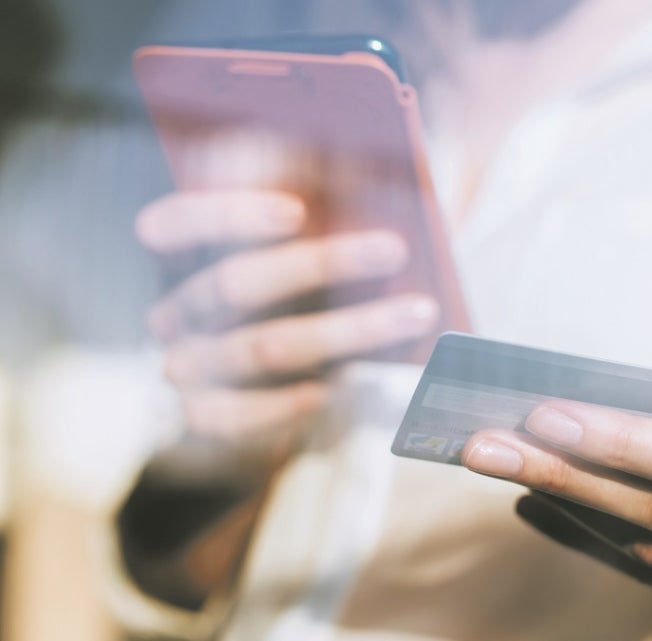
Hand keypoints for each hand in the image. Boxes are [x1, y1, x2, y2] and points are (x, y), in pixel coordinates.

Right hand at [137, 188, 439, 441]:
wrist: (260, 400)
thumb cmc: (296, 299)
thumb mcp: (300, 252)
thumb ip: (317, 208)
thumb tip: (367, 177)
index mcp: (181, 256)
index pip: (173, 223)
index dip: (227, 214)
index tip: (297, 211)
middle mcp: (176, 310)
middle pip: (236, 281)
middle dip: (323, 262)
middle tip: (394, 249)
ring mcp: (186, 366)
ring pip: (266, 345)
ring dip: (348, 329)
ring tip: (417, 312)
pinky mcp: (205, 417)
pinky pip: (241, 414)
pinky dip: (289, 402)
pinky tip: (334, 388)